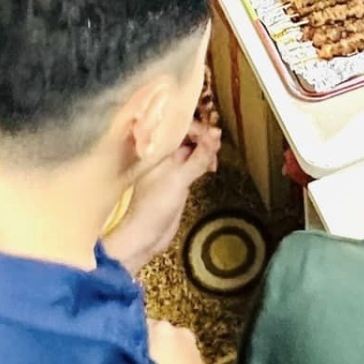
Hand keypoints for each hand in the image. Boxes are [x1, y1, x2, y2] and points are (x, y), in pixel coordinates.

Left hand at [106, 124, 222, 273]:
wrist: (145, 237)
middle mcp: (164, 155)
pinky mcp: (179, 182)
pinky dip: (205, 163)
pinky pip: (195, 165)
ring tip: (217, 155)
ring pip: (193, 150)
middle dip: (204, 137)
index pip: (179, 127)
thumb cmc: (155, 204)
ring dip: (206, 150)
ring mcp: (172, 169)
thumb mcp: (178, 179)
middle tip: (218, 143)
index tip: (214, 133)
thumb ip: (198, 157)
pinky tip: (213, 166)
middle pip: (187, 137)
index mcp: (158, 150)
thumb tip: (217, 133)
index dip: (198, 127)